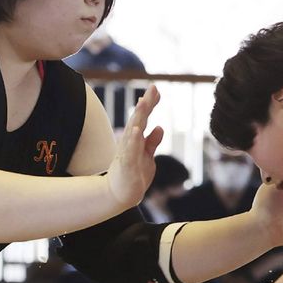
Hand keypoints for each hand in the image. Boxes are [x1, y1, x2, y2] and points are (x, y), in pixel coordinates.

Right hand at [103, 85, 163, 210]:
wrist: (122, 195)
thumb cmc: (134, 174)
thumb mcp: (147, 156)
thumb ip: (152, 142)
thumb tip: (160, 127)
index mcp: (135, 139)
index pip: (144, 117)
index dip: (150, 104)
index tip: (156, 89)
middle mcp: (130, 142)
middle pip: (139, 118)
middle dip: (146, 103)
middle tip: (153, 87)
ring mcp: (128, 152)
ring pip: (134, 130)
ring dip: (139, 116)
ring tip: (144, 102)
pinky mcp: (127, 164)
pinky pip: (130, 150)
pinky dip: (133, 140)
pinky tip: (136, 129)